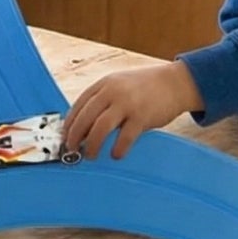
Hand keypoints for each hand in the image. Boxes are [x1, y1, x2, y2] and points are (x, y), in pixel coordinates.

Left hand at [62, 60, 202, 159]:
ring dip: (92, 146)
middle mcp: (113, 92)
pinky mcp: (142, 116)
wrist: (174, 83)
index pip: (78, 105)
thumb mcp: (119, 85)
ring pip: (100, 128)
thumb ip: (102, 100)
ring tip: (90, 155)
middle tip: (72, 150)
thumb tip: (82, 126)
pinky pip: (124, 138)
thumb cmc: (144, 88)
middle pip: (85, 118)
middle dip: (75, 137)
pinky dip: (117, 149)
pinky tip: (116, 154)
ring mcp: (127, 103)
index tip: (63, 137)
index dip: (69, 124)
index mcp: (104, 84)